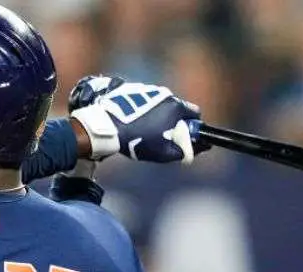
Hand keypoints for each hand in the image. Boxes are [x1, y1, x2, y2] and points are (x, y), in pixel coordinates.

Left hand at [69, 75, 207, 164]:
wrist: (107, 125)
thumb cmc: (137, 140)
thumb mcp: (162, 152)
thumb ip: (182, 152)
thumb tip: (194, 150)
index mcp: (176, 106)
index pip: (195, 113)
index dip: (193, 126)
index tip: (185, 135)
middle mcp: (165, 93)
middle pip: (178, 107)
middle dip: (175, 121)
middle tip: (164, 135)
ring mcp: (148, 89)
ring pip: (161, 103)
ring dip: (158, 115)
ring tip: (145, 130)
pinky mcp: (133, 89)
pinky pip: (146, 100)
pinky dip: (144, 110)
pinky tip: (134, 122)